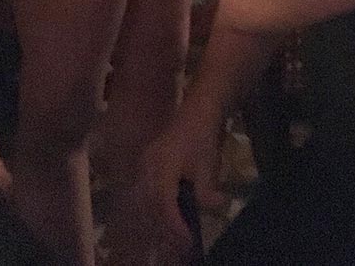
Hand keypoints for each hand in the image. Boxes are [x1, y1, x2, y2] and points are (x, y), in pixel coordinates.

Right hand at [135, 111, 226, 263]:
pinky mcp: (146, 164)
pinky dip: (151, 208)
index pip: (164, 205)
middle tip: (181, 245)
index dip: (175, 226)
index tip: (189, 241)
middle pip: (149, 206)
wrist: (199, 110)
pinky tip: (163, 217)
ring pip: (143, 200)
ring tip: (172, 235)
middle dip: (163, 229)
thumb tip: (211, 208)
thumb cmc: (204, 136)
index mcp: (162, 167)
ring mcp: (144, 164)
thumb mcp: (209, 166)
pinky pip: (143, 192)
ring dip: (156, 220)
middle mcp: (147, 167)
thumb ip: (206, 191)